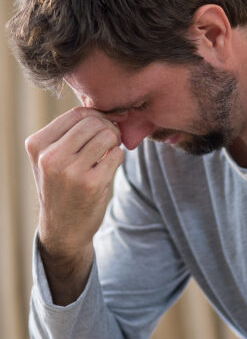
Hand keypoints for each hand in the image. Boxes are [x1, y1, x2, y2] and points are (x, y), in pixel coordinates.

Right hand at [25, 107, 123, 302]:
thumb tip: (111, 109)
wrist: (63, 229)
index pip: (77, 114)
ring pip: (107, 135)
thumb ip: (73, 132)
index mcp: (37, 145)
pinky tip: (108, 168)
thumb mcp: (53, 157)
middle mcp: (50, 157)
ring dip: (115, 141)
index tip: (107, 122)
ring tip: (109, 151)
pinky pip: (117, 155)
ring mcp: (71, 171)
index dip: (98, 115)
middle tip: (110, 140)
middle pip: (94, 122)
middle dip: (108, 127)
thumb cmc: (62, 185)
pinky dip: (117, 157)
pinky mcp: (92, 184)